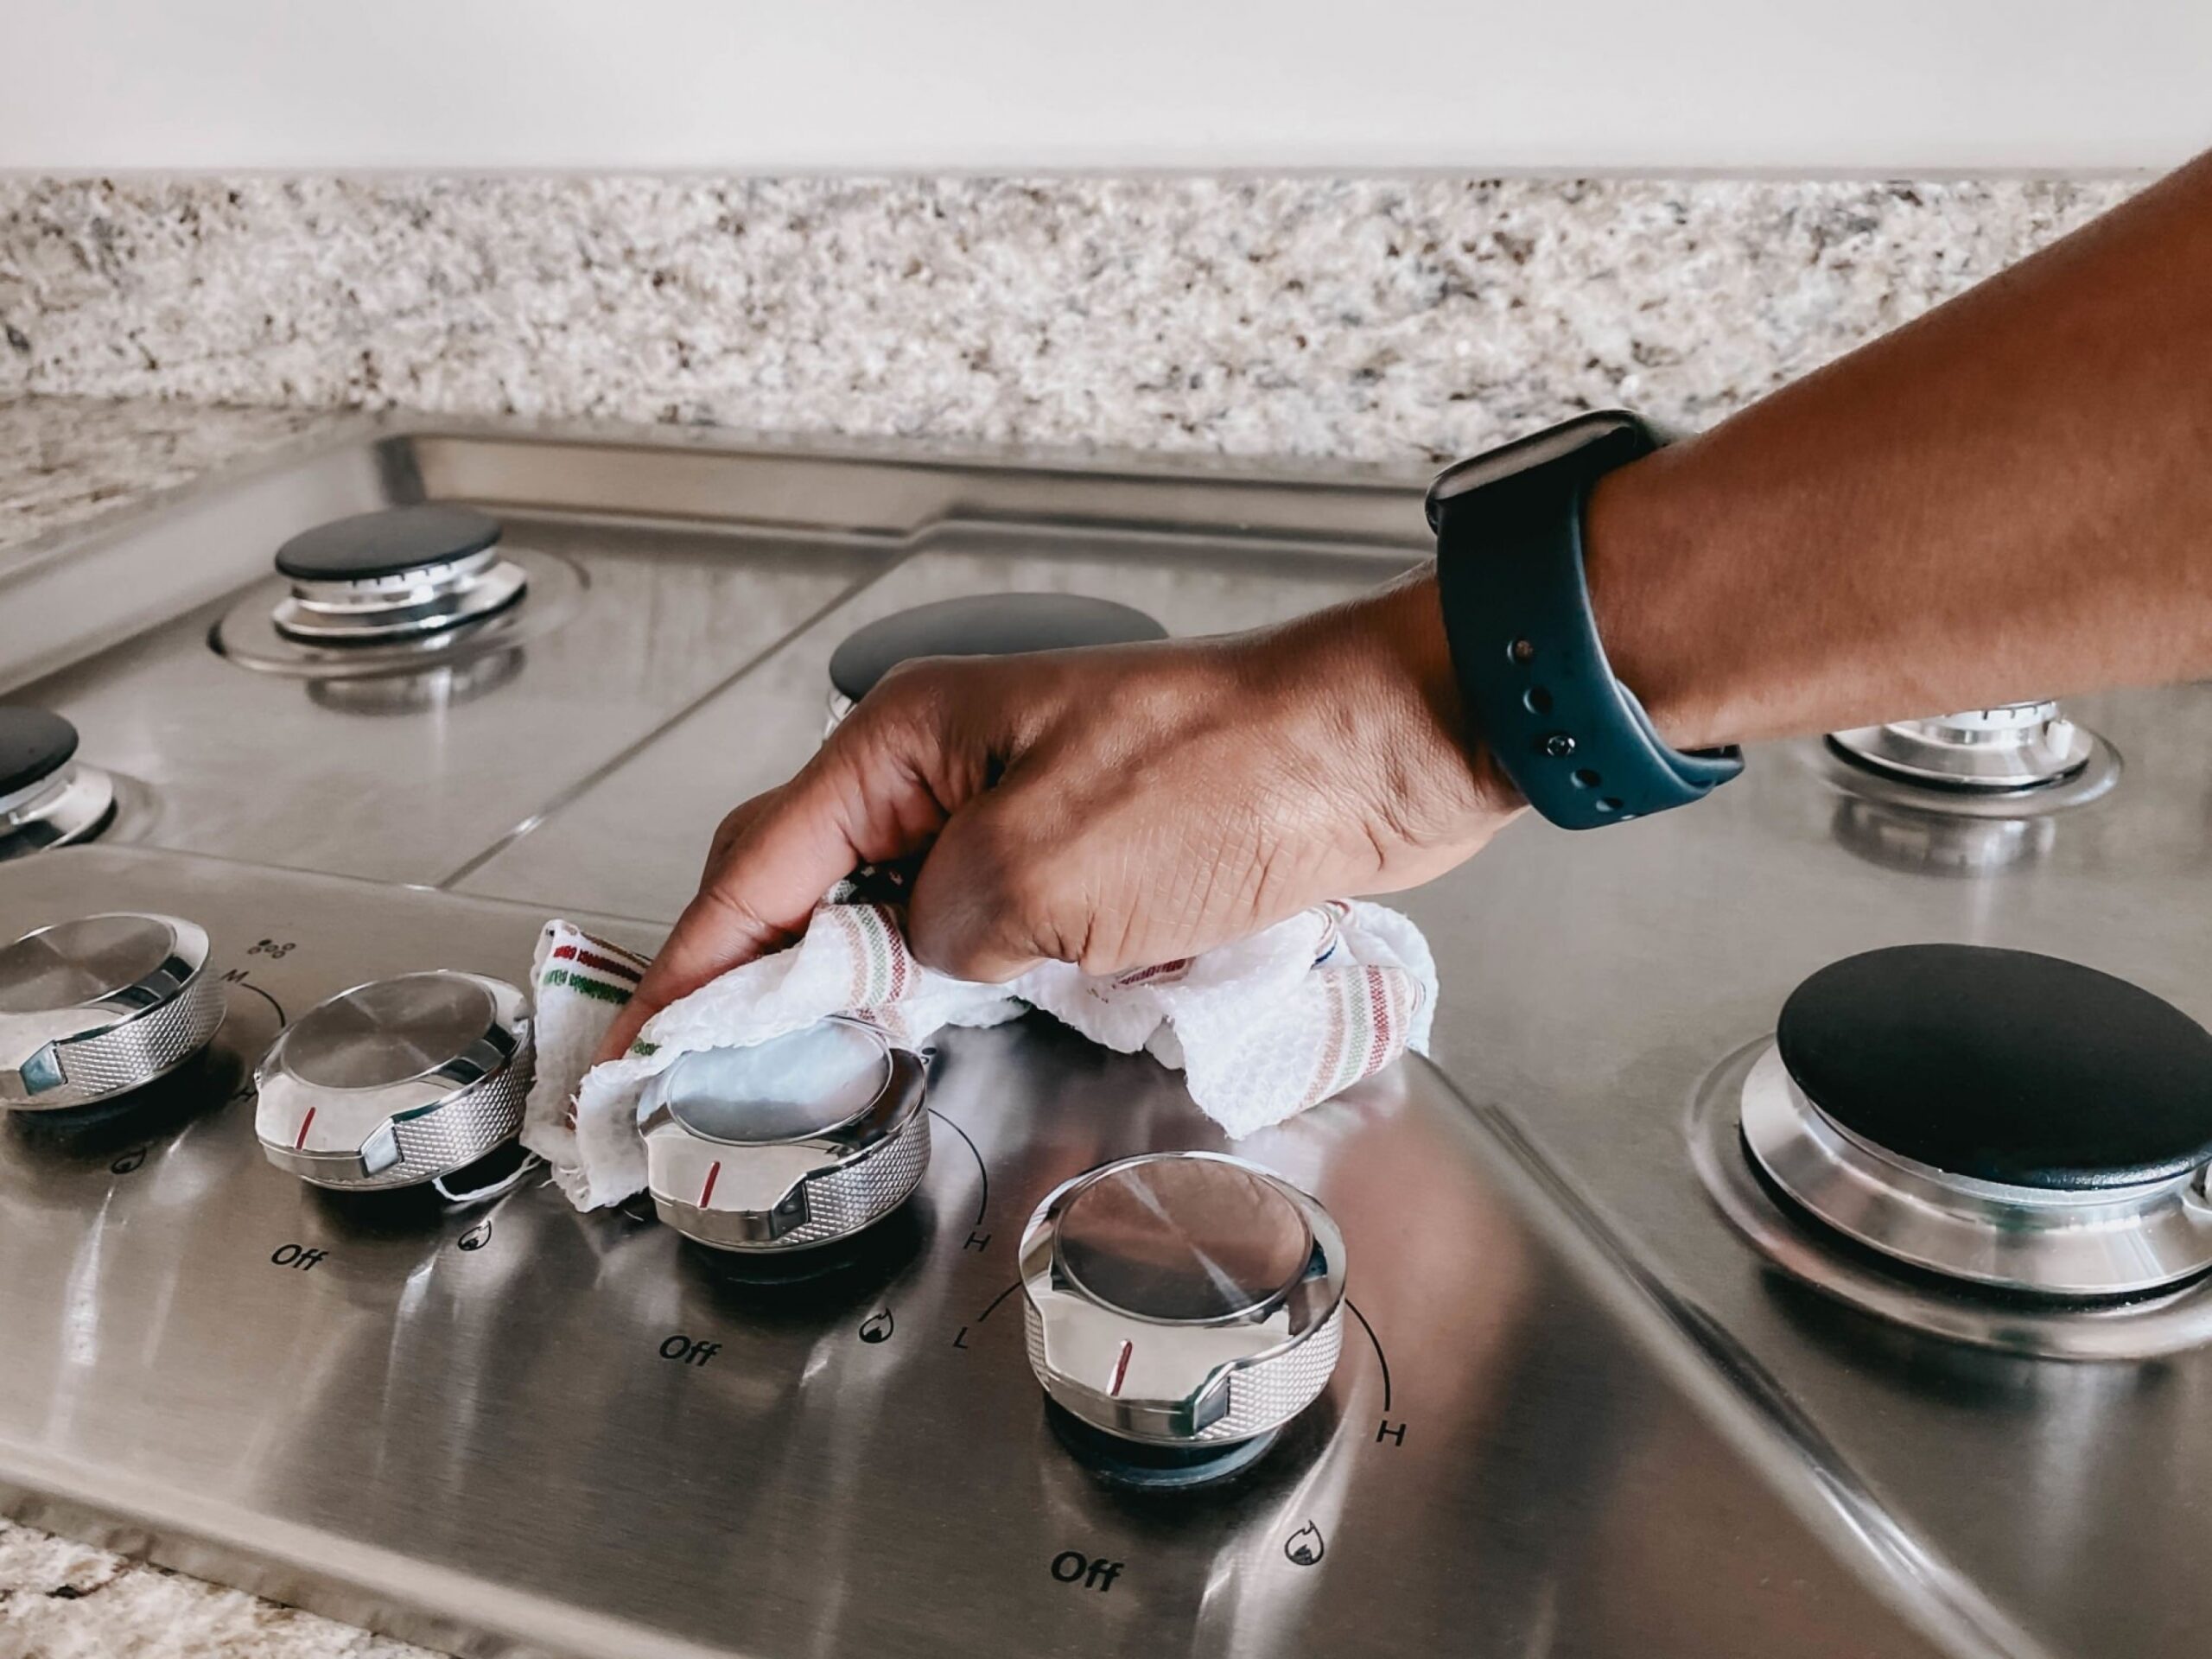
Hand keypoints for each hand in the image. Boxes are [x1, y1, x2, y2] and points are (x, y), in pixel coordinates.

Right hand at [591, 568, 1517, 1062]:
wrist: (1376, 754)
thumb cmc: (1223, 783)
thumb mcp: (1044, 870)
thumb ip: (936, 930)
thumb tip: (907, 965)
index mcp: (912, 738)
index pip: (761, 865)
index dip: (693, 965)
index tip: (637, 1046)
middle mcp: (947, 764)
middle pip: (809, 878)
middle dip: (754, 972)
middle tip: (703, 1071)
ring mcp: (1013, 803)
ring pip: (892, 905)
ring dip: (847, 981)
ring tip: (794, 1068)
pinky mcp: (1079, 850)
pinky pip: (974, 922)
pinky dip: (938, 978)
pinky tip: (926, 1028)